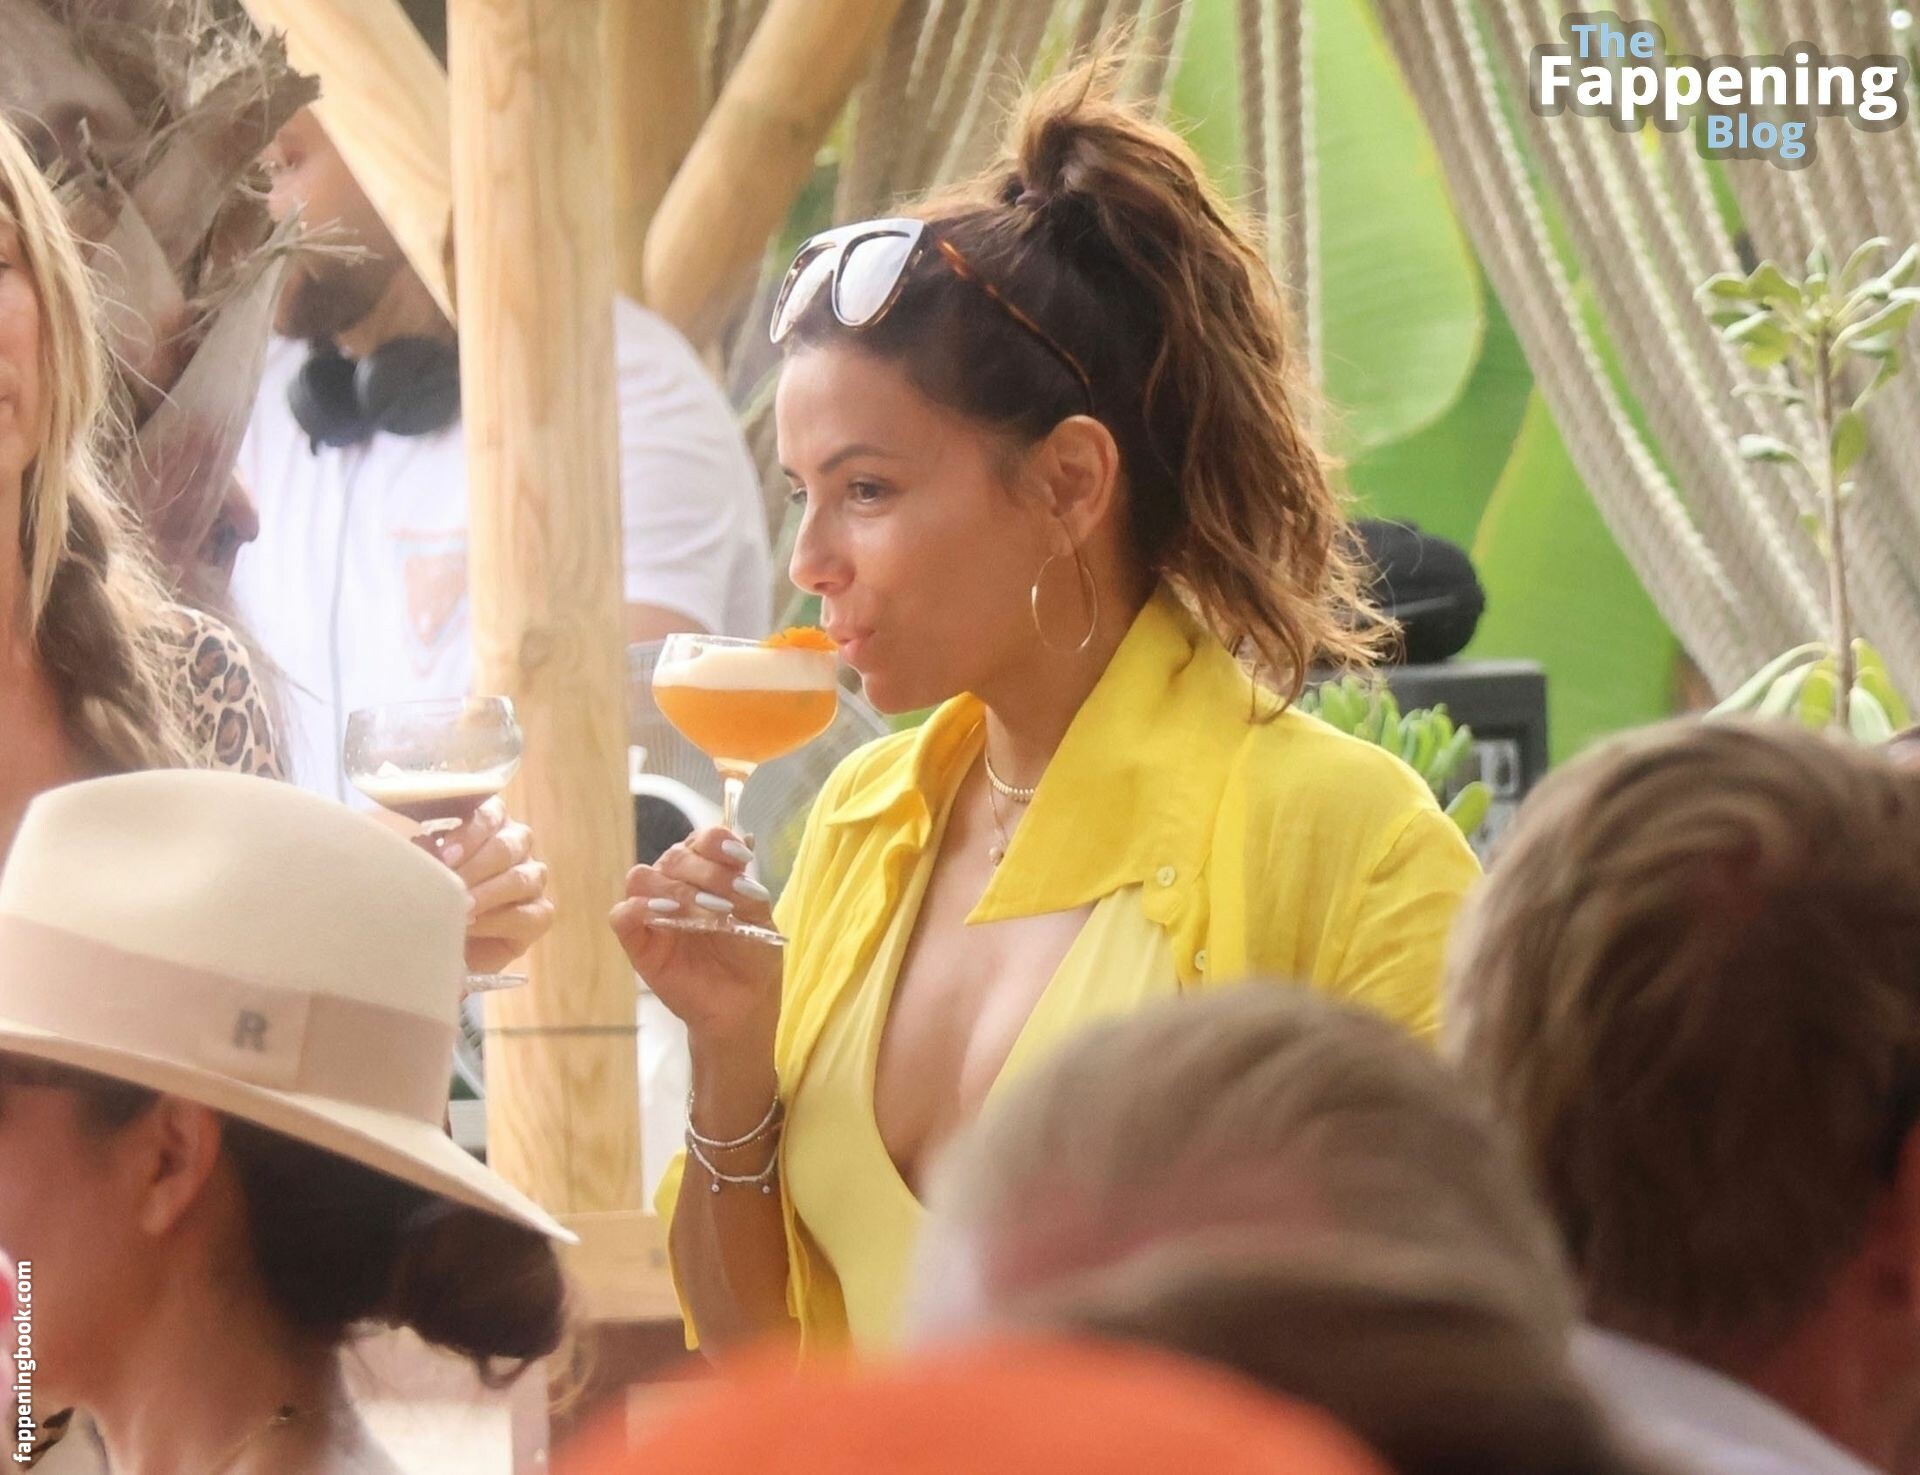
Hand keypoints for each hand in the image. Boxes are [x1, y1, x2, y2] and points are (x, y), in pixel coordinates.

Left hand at [416, 798, 554, 973]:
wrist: (438, 941)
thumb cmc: (431, 895)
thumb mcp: (423, 871)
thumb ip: (425, 856)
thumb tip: (424, 846)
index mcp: (488, 824)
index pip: (490, 814)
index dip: (470, 833)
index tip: (445, 855)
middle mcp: (516, 846)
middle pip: (507, 845)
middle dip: (477, 866)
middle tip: (451, 883)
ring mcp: (532, 879)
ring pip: (522, 878)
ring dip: (489, 893)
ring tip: (461, 907)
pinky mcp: (540, 914)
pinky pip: (529, 914)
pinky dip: (498, 920)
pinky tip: (472, 924)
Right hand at [609, 826, 781, 1046]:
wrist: (742, 1007)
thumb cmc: (752, 959)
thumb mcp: (759, 920)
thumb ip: (746, 887)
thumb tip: (741, 845)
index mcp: (708, 873)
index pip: (704, 840)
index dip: (717, 842)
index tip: (739, 858)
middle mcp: (678, 885)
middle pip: (674, 855)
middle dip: (700, 870)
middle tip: (723, 899)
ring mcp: (655, 911)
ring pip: (642, 877)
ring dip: (671, 886)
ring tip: (698, 909)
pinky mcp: (639, 942)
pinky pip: (622, 916)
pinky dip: (636, 909)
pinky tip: (662, 915)